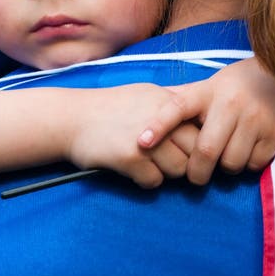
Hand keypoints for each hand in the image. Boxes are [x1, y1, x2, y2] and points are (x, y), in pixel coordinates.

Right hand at [64, 83, 199, 188]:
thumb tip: (203, 113)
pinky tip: (132, 170)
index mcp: (168, 101)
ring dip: (166, 172)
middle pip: (196, 151)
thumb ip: (173, 103)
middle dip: (187, 161)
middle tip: (169, 162)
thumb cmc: (110, 107)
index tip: (187, 150)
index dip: (198, 143)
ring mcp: (146, 139)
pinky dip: (145, 181)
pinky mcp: (130, 158)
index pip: (202, 128)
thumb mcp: (146, 93)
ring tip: (149, 164)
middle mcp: (161, 118)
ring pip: (179, 170)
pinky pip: (155, 182)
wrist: (71, 118)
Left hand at [138, 58, 274, 184]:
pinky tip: (251, 150)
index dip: (159, 124)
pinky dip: (249, 165)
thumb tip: (156, 101)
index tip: (142, 142)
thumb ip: (190, 96)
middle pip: (206, 150)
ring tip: (230, 154)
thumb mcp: (217, 82)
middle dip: (197, 172)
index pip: (178, 106)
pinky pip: (253, 164)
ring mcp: (255, 119)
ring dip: (227, 167)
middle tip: (195, 177)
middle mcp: (230, 103)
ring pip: (230, 162)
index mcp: (210, 90)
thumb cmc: (247, 81)